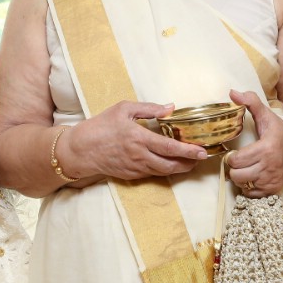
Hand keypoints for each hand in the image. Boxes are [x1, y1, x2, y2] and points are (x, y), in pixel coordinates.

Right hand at [61, 101, 206, 180]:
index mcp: (139, 138)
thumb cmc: (101, 126)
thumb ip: (149, 108)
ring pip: (164, 172)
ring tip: (190, 160)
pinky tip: (170, 162)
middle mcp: (139, 156)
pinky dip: (164, 169)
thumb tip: (170, 107)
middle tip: (201, 157)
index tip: (202, 151)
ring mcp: (135, 168)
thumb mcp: (123, 109)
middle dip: (189, 163)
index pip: (170, 147)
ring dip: (179, 167)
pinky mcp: (131, 175)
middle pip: (171, 165)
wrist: (80, 150)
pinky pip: (152, 173)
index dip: (188, 150)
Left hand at [224, 89, 282, 195]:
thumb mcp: (266, 115)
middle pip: (237, 175)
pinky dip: (248, 186)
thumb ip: (250, 102)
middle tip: (238, 161)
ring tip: (245, 168)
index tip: (234, 152)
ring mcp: (271, 180)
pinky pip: (250, 193)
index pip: (237, 160)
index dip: (231, 156)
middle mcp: (269, 167)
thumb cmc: (280, 132)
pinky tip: (252, 176)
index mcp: (266, 148)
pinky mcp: (272, 189)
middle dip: (234, 167)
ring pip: (242, 184)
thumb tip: (232, 92)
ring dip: (240, 177)